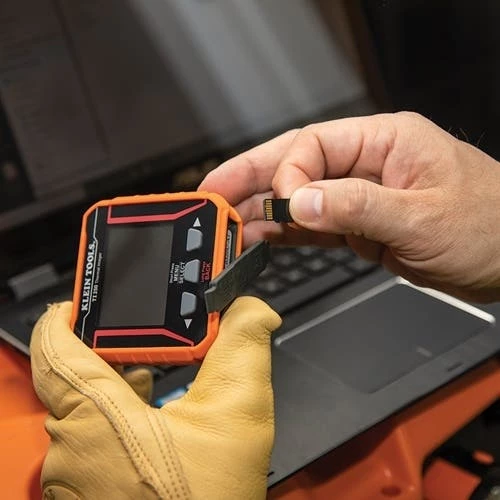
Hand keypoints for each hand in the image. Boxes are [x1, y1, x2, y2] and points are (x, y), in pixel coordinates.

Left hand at [31, 297, 280, 498]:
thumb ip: (244, 347)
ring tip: (153, 374)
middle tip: (141, 338)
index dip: (66, 316)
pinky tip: (151, 421)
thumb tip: (253, 309)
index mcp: (96, 417)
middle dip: (109, 352)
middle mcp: (70, 448)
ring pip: (81, 410)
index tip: (83, 302)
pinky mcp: (83, 494)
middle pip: (73, 376)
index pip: (54, 347)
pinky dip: (115, 419)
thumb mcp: (237, 413)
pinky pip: (87, 440)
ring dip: (115, 388)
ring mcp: (72, 478)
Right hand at [199, 112, 499, 301]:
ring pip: (299, 198)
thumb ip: (357, 207)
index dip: (288, 175)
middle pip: (296, 164)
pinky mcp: (359, 226)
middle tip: (213, 193)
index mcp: (385, 141)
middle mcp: (367, 164)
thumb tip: (300, 203)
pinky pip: (313, 226)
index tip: (281, 206)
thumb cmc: (490, 226)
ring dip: (263, 212)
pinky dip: (286, 233)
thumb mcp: (422, 217)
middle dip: (252, 179)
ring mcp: (360, 196)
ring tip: (229, 224)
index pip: (314, 145)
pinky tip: (261, 239)